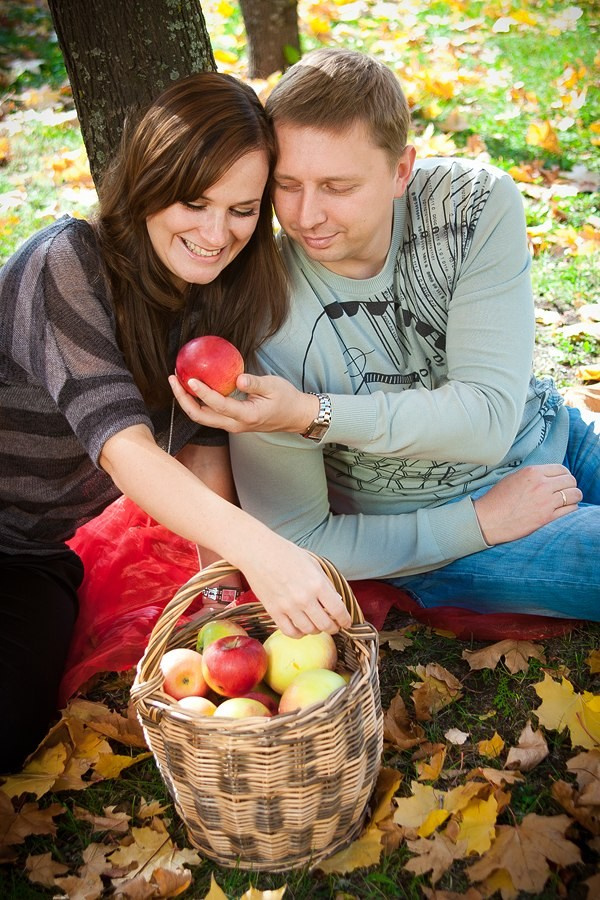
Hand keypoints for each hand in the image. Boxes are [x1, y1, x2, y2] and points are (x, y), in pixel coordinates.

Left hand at [169, 372, 318, 433]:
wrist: (295, 416)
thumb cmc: (286, 399)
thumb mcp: (273, 386)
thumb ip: (254, 383)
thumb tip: (237, 378)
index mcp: (246, 415)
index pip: (219, 405)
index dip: (203, 393)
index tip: (190, 379)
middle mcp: (235, 424)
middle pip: (201, 416)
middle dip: (183, 400)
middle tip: (173, 380)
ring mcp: (232, 425)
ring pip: (202, 417)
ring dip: (187, 402)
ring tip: (177, 382)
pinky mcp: (231, 422)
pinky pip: (209, 414)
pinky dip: (197, 402)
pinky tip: (192, 388)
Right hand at [236, 534, 352, 636]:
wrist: (258, 552)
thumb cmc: (286, 553)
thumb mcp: (313, 564)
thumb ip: (325, 584)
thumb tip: (336, 601)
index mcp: (317, 584)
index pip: (338, 610)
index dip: (345, 620)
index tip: (346, 622)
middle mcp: (304, 598)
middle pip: (325, 625)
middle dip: (333, 628)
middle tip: (333, 625)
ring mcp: (288, 607)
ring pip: (309, 630)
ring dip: (316, 630)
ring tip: (316, 624)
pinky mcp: (274, 612)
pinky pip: (290, 632)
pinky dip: (299, 633)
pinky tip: (301, 627)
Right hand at [473, 464, 581, 544]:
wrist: (488, 519)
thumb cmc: (497, 499)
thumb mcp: (514, 478)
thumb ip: (533, 475)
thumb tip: (549, 476)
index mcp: (532, 472)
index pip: (561, 469)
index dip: (564, 475)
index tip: (562, 481)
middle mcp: (541, 485)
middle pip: (570, 480)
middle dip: (570, 485)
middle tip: (565, 491)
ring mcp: (546, 501)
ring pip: (574, 494)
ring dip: (573, 497)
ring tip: (567, 500)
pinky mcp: (547, 517)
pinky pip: (571, 509)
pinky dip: (571, 508)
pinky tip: (564, 509)